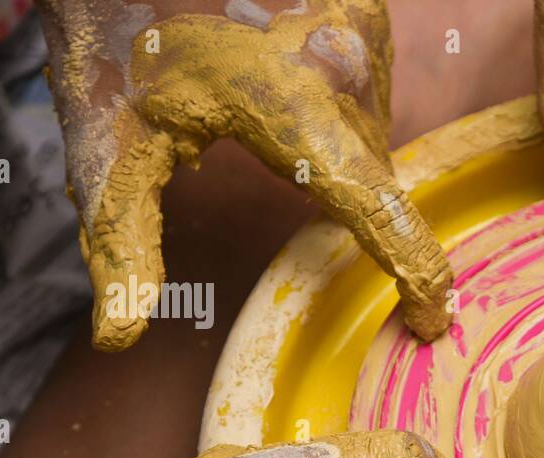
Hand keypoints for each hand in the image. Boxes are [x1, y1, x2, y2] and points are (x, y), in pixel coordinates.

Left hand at [37, 0, 452, 349]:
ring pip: (373, 128)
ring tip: (267, 105)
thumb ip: (123, 243)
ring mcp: (363, 31)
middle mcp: (348, 70)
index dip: (416, 278)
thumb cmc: (118, 36)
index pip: (383, 217)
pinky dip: (336, 100)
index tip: (432, 322)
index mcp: (296, 113)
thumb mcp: (111, 144)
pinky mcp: (365, 7)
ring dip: (333, 140)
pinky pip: (369, 84)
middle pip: (372, 172)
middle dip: (336, 188)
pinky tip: (286, 78)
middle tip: (273, 160)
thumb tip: (119, 339)